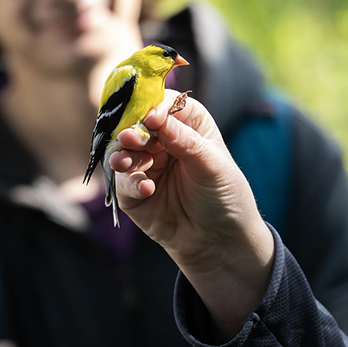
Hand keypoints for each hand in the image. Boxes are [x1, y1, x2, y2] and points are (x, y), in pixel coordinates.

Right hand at [111, 90, 274, 338]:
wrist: (220, 242)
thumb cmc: (225, 197)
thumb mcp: (212, 166)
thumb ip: (185, 141)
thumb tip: (157, 117)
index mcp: (188, 124)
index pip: (165, 104)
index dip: (154, 107)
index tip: (150, 118)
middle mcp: (163, 141)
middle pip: (138, 125)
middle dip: (132, 130)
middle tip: (130, 138)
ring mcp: (146, 166)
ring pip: (124, 151)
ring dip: (123, 155)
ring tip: (126, 162)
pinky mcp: (132, 193)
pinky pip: (123, 182)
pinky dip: (130, 184)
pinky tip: (146, 190)